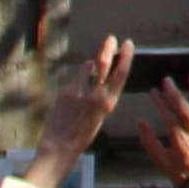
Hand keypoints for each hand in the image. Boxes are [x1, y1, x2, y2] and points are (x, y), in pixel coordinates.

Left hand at [29, 36, 130, 184]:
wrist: (60, 148)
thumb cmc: (79, 135)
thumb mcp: (96, 117)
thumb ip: (96, 95)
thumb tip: (91, 70)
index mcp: (108, 104)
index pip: (121, 75)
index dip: (126, 57)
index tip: (128, 45)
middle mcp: (97, 96)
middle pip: (105, 65)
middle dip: (109, 49)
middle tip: (111, 38)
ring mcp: (81, 93)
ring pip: (90, 67)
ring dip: (96, 58)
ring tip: (100, 51)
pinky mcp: (67, 93)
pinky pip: (76, 77)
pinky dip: (81, 71)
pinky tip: (84, 68)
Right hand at [142, 68, 188, 184]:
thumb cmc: (177, 170)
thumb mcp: (159, 161)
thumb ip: (149, 142)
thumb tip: (141, 122)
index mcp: (179, 142)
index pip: (168, 118)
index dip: (160, 104)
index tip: (153, 92)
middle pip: (184, 111)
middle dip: (175, 95)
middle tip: (166, 80)